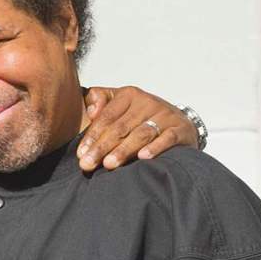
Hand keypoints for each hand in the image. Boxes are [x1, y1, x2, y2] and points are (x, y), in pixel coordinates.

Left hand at [77, 86, 198, 171]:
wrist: (179, 121)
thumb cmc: (141, 116)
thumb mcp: (120, 103)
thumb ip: (100, 100)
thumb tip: (91, 111)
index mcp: (129, 95)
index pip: (107, 116)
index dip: (93, 135)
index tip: (81, 154)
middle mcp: (147, 102)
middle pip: (121, 127)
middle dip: (102, 147)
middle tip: (88, 164)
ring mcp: (165, 115)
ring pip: (141, 134)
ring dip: (124, 150)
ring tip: (109, 165)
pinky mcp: (180, 129)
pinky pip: (167, 138)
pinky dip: (155, 148)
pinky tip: (143, 157)